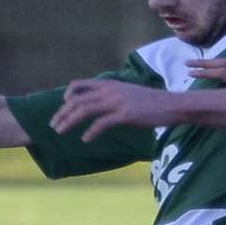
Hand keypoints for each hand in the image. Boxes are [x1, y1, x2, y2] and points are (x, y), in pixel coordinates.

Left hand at [51, 79, 173, 141]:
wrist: (172, 104)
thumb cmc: (152, 102)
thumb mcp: (128, 93)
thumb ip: (113, 97)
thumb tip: (101, 107)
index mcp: (110, 84)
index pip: (79, 84)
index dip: (67, 95)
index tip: (63, 106)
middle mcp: (110, 90)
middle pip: (77, 100)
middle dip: (62, 113)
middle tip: (53, 125)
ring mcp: (117, 102)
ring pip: (85, 110)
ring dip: (69, 122)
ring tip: (60, 132)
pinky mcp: (125, 115)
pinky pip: (101, 124)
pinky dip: (91, 132)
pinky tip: (85, 140)